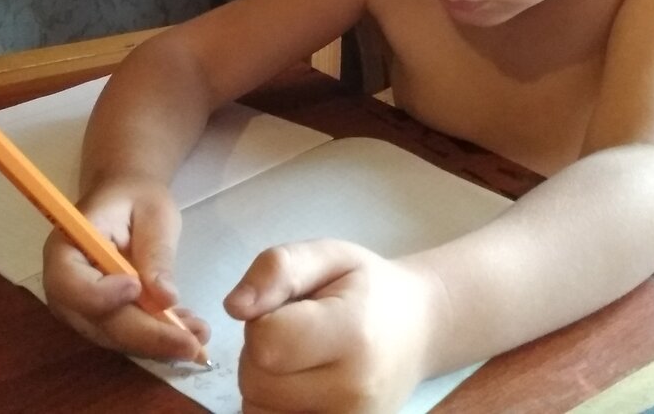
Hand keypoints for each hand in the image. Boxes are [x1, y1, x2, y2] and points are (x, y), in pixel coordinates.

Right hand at [41, 178, 209, 360]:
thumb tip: (166, 298)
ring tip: (200, 336)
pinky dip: (161, 338)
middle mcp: (65, 288)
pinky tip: (192, 331)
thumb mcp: (153, 212)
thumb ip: (156, 252)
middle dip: (147, 335)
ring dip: (159, 343)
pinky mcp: (103, 319)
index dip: (100, 296)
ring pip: (118, 336)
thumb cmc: (136, 197)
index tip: (136, 288)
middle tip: (192, 343)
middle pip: (99, 322)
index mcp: (65, 250)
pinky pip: (130, 336)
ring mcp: (82, 308)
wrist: (128, 200)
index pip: (71, 285)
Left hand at [225, 240, 439, 413]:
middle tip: (297, 331)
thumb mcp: (327, 255)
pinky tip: (301, 383)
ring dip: (265, 382)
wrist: (420, 330)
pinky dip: (276, 405)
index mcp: (352, 335)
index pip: (266, 342)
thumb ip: (277, 269)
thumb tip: (234, 307)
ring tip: (301, 357)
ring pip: (257, 410)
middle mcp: (352, 391)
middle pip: (256, 380)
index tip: (290, 308)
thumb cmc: (368, 287)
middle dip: (261, 351)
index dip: (263, 320)